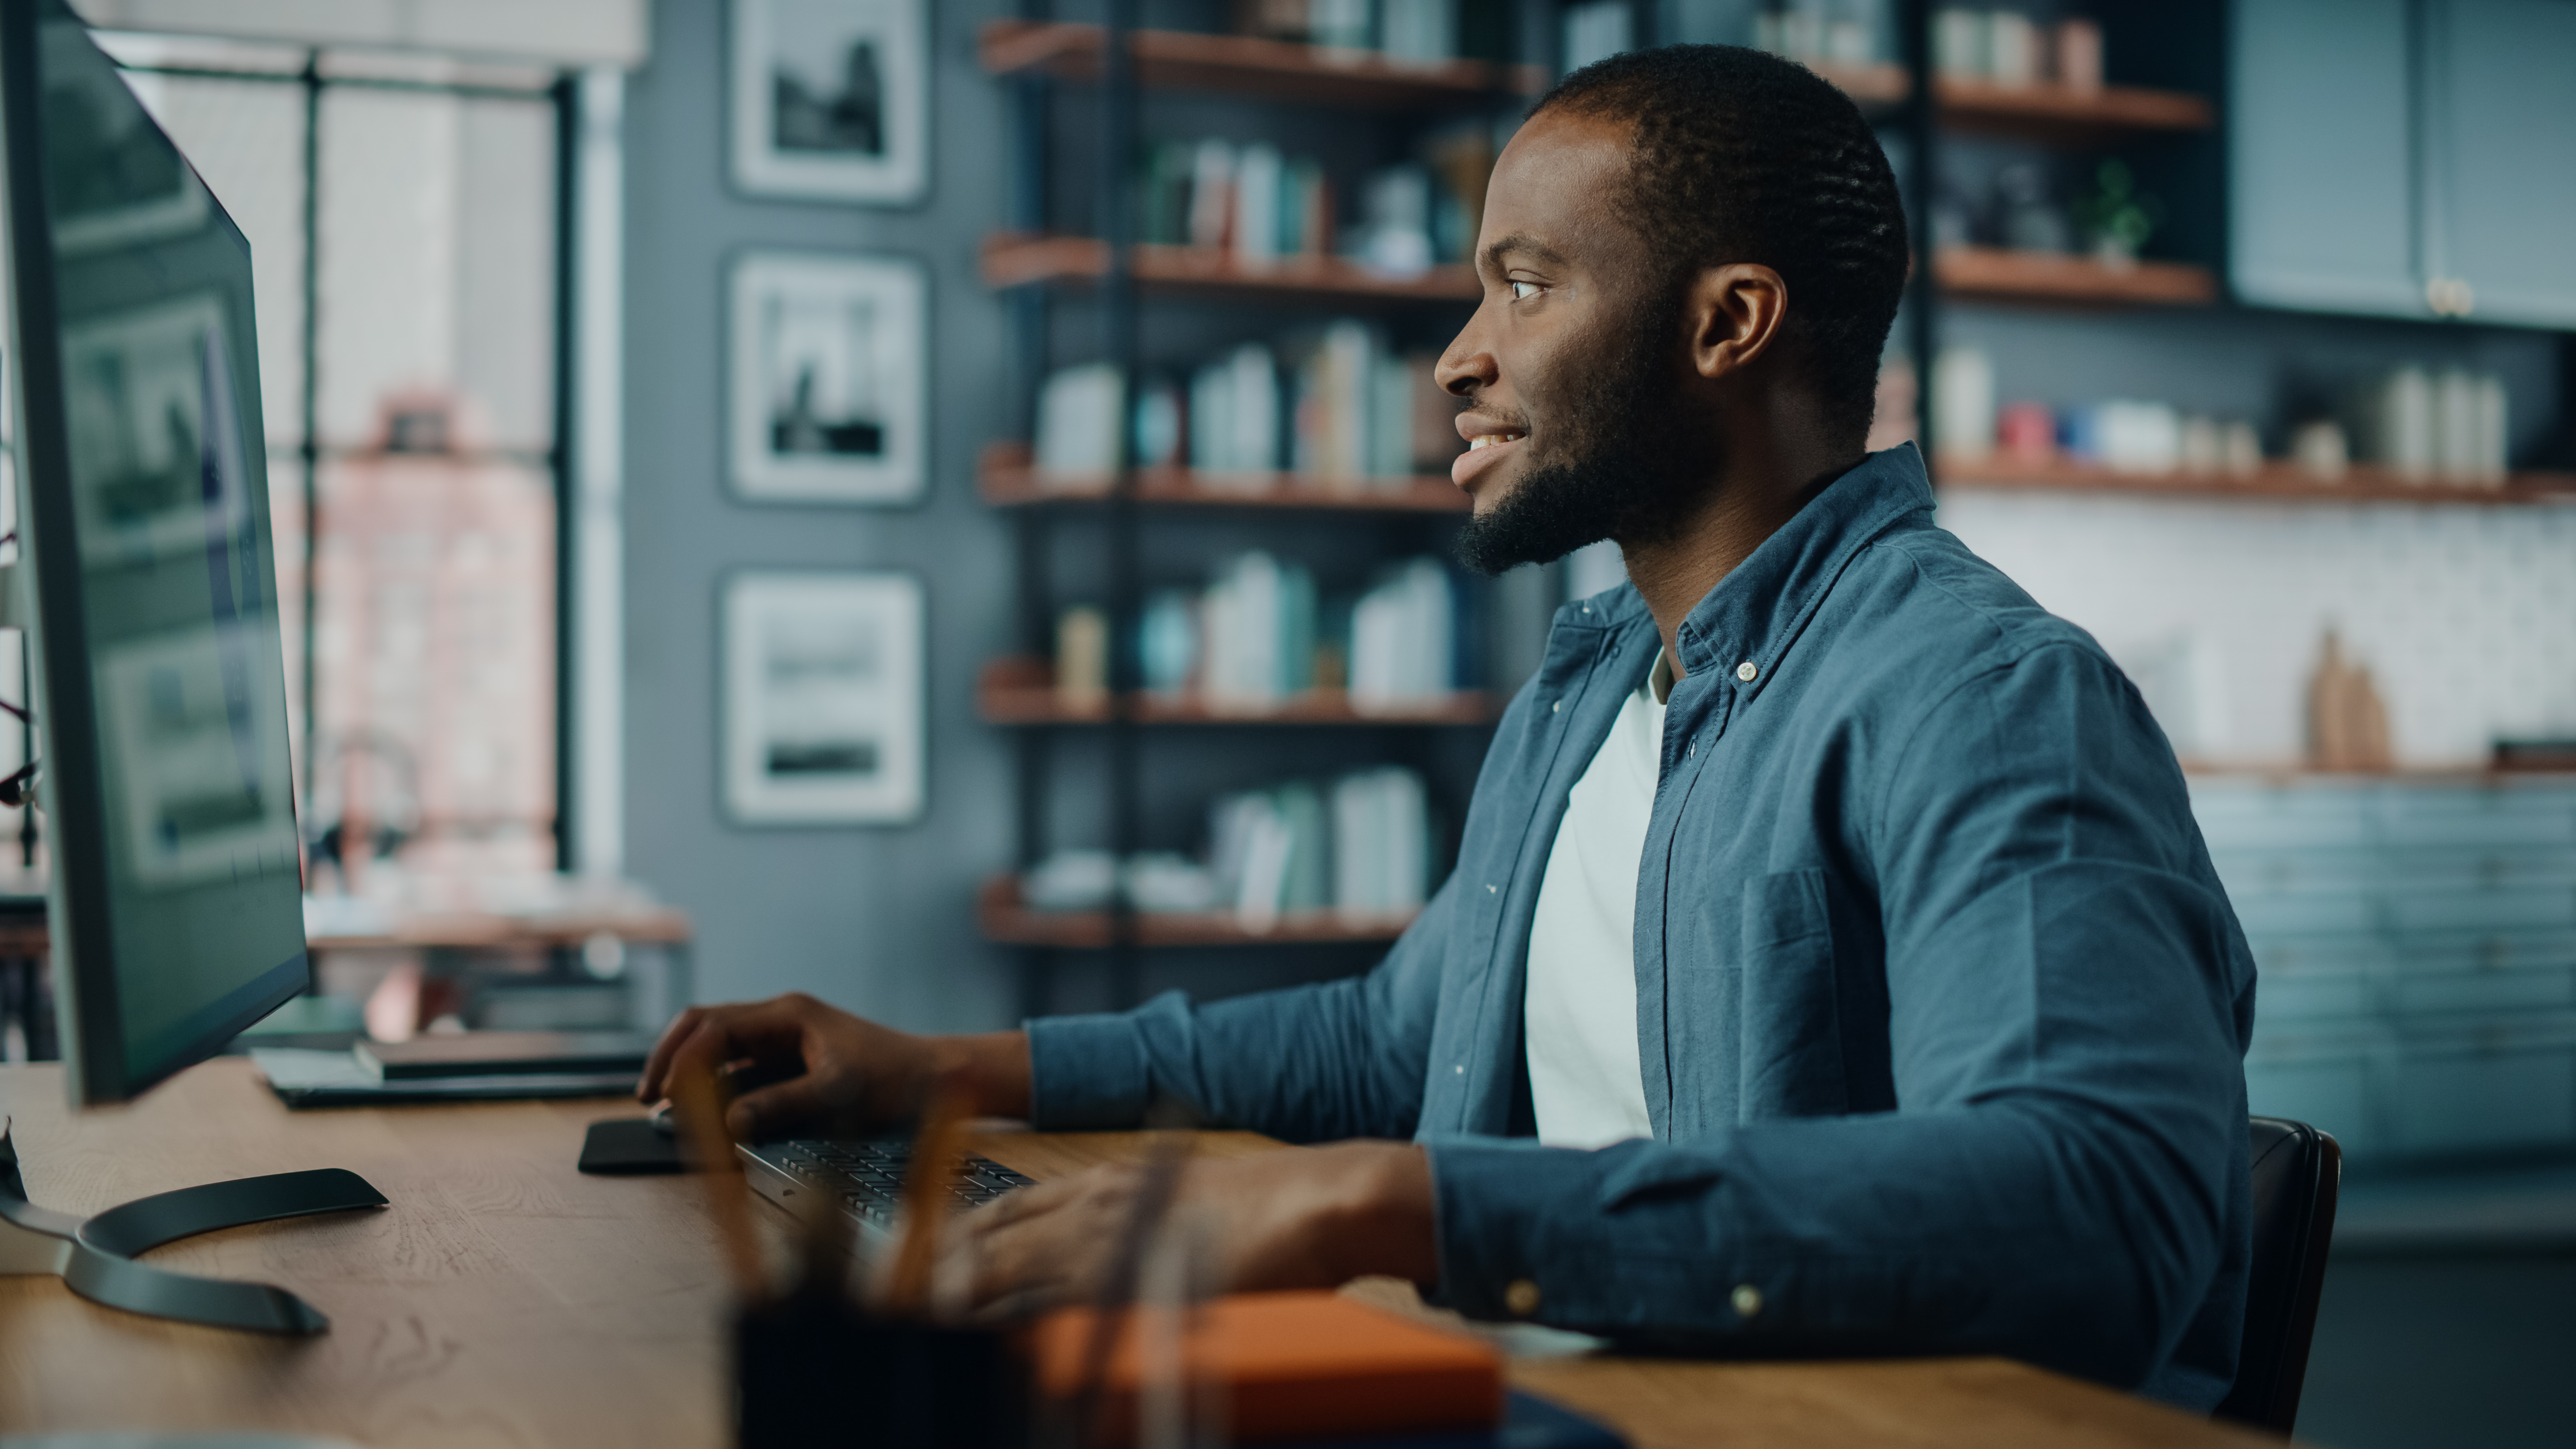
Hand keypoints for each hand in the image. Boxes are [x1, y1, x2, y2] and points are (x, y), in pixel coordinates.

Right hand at [635, 992, 1030, 1141]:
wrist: (936, 1079)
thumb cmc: (896, 1080)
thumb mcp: (840, 1094)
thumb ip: (783, 1106)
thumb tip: (729, 1122)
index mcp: (788, 1015)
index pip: (714, 1026)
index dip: (682, 1059)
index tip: (665, 1093)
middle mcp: (781, 1022)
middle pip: (707, 1029)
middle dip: (672, 1059)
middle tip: (647, 1098)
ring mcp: (784, 1043)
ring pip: (721, 1052)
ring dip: (693, 1077)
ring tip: (667, 1112)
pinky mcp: (791, 1066)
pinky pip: (742, 1074)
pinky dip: (719, 1092)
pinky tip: (706, 1117)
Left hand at [955, 1141, 1436, 1313]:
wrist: (1318, 1204)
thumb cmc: (1272, 1211)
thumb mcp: (1192, 1208)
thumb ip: (1145, 1228)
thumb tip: (1115, 1262)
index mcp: (1112, 1182)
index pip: (1013, 1207)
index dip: (965, 1234)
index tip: (925, 1259)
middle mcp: (1097, 1201)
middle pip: (994, 1233)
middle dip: (941, 1264)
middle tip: (892, 1293)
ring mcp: (1108, 1235)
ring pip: (1006, 1263)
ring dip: (956, 1288)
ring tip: (909, 1311)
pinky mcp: (1125, 1274)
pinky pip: (1044, 1297)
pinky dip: (1002, 1310)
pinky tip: (973, 1326)